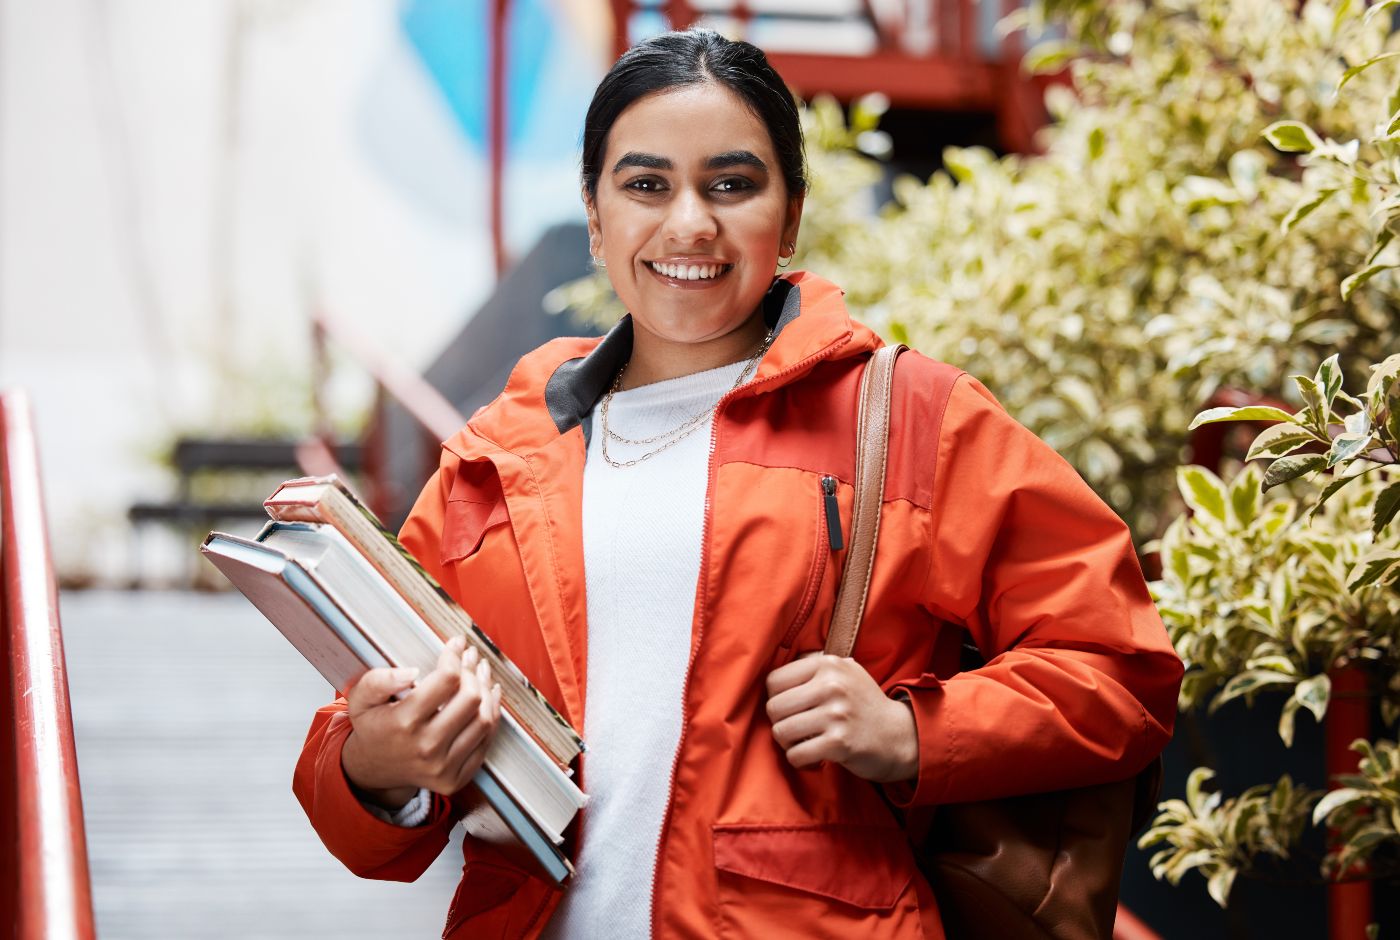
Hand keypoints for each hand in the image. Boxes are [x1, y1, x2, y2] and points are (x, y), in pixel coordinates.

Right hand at [341, 635, 502, 808]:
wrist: (372, 770)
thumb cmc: (372, 727)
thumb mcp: (362, 700)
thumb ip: (379, 681)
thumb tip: (412, 671)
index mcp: (403, 724)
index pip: (446, 680)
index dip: (455, 656)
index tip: (456, 643)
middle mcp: (426, 747)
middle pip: (471, 698)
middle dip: (473, 670)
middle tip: (471, 656)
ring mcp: (443, 767)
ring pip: (484, 719)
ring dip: (487, 689)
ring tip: (481, 671)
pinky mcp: (456, 779)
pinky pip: (485, 741)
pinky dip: (492, 714)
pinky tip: (489, 695)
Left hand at [765, 653, 917, 783]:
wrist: (898, 735)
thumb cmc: (862, 704)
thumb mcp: (844, 671)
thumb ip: (812, 665)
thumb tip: (772, 674)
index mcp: (828, 664)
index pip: (774, 680)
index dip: (776, 698)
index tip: (792, 709)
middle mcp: (832, 685)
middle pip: (774, 707)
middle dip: (780, 723)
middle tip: (797, 729)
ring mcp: (836, 714)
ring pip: (781, 732)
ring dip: (788, 744)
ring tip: (804, 743)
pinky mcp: (839, 742)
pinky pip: (795, 755)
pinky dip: (799, 760)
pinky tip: (814, 757)